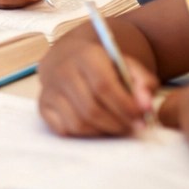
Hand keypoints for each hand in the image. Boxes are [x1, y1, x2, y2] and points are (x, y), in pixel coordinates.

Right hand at [37, 35, 158, 137]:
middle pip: (91, 108)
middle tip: (134, 127)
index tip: (142, 119)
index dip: (125, 107)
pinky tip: (97, 125)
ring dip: (104, 131)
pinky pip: (65, 129)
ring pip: (79, 122)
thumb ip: (143, 82)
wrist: (68, 56)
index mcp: (85, 55)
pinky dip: (85, 133)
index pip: (104, 86)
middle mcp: (62, 70)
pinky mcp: (43, 105)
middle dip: (118, 123)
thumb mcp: (126, 64)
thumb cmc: (103, 64)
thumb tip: (146, 106)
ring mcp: (49, 88)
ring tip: (118, 126)